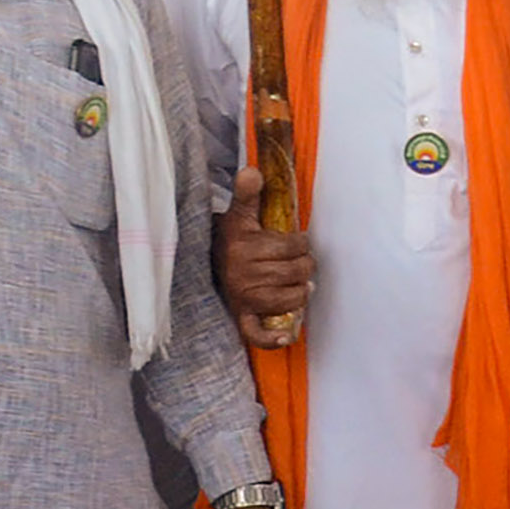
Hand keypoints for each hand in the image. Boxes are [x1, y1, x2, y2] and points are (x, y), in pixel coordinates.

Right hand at [215, 162, 313, 345]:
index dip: (302, 244)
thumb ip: (248, 193)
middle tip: (301, 264)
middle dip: (305, 267)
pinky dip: (273, 338)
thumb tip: (252, 170)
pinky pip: (257, 334)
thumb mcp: (238, 214)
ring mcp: (243, 298)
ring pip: (288, 298)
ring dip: (301, 292)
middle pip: (296, 272)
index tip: (297, 243)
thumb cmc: (230, 239)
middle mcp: (244, 274)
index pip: (293, 247)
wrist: (204, 263)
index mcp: (245, 247)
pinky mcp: (241, 317)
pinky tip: (288, 335)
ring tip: (301, 285)